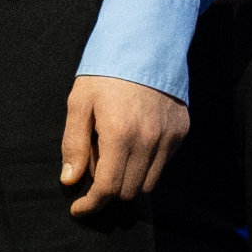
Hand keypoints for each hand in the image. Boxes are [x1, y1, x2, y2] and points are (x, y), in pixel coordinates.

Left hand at [59, 75, 185, 214]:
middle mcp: (148, 140)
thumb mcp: (79, 102)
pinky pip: (163, 164)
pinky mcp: (181, 132)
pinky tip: (134, 145)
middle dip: (109, 193)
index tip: (79, 208)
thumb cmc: (106, 72)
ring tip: (115, 157)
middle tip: (95, 172)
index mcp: (119, 134)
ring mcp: (168, 137)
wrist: (146, 43)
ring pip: (149, 183)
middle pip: (129, 191)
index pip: (108, 188)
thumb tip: (70, 180)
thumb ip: (74, 144)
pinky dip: (146, 165)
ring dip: (129, 181)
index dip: (91, 205)